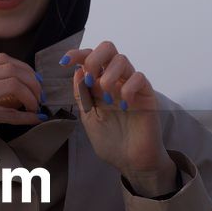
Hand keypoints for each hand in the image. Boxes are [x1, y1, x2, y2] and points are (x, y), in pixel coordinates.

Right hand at [0, 52, 43, 173]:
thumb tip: (24, 82)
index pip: (1, 59)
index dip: (24, 69)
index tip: (35, 82)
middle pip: (11, 69)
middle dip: (32, 82)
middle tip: (40, 96)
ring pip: (14, 85)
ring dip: (32, 97)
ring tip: (36, 107)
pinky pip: (11, 112)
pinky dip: (27, 116)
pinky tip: (35, 119)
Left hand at [60, 40, 173, 182]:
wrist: (130, 161)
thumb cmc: (110, 141)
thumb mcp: (88, 117)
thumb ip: (82, 95)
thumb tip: (77, 71)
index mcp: (99, 84)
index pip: (90, 59)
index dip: (77, 54)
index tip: (65, 61)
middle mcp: (115, 80)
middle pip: (108, 49)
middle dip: (94, 59)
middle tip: (91, 80)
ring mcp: (131, 86)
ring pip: (122, 60)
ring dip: (109, 76)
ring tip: (106, 98)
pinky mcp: (146, 94)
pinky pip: (138, 78)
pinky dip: (128, 88)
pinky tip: (124, 106)